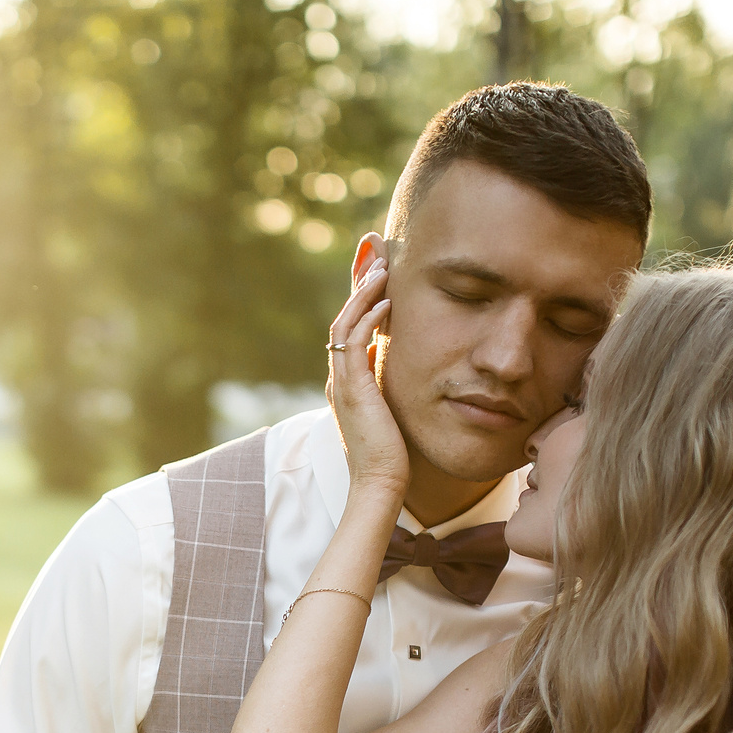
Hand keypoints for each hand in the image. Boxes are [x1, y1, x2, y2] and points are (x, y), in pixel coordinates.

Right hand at [326, 244, 407, 502]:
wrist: (381, 484)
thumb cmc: (393, 454)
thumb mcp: (392, 408)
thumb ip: (388, 383)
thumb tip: (394, 360)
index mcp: (346, 380)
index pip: (351, 325)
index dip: (361, 294)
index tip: (376, 267)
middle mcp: (338, 376)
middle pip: (344, 315)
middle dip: (358, 280)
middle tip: (373, 248)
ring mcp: (340, 381)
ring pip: (345, 322)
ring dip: (363, 291)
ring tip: (383, 266)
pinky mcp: (350, 388)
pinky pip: (353, 341)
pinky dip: (368, 317)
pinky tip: (388, 301)